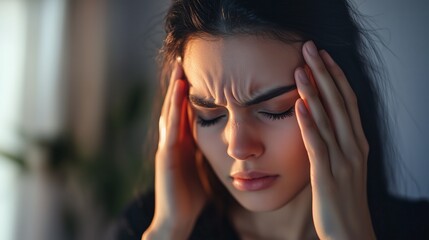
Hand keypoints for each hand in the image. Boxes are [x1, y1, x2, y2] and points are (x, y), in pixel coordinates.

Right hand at [143, 61, 206, 239]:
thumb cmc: (191, 196)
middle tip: (184, 61)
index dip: (188, 93)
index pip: (184, 112)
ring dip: (174, 91)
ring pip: (170, 113)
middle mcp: (172, 142)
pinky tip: (178, 93)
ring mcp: (166, 148)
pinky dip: (174, 110)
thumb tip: (224, 143)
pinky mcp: (166, 157)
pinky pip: (171, 128)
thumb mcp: (203, 168)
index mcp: (182, 144)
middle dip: (178, 85)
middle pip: (175, 107)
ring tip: (180, 69)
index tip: (195, 72)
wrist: (177, 219)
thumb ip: (208, 154)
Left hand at [295, 41, 375, 239]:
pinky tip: (299, 105)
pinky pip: (317, 145)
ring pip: (328, 119)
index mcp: (357, 143)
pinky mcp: (327, 176)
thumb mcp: (345, 166)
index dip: (335, 77)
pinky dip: (309, 123)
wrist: (351, 233)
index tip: (322, 57)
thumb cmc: (344, 199)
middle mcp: (353, 147)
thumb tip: (322, 122)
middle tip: (310, 49)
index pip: (347, 102)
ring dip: (314, 92)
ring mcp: (342, 161)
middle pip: (339, 103)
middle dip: (324, 73)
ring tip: (301, 69)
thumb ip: (336, 143)